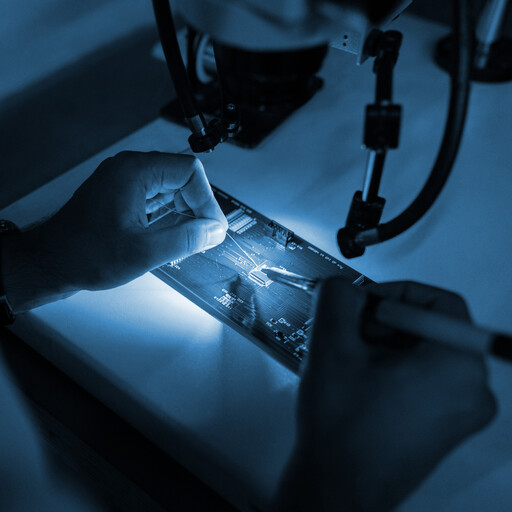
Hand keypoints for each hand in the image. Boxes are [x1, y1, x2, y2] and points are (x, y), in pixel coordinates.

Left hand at [2, 151, 227, 311]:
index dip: (207, 200)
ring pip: (171, 186)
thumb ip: (185, 239)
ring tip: (190, 237)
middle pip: (182, 176)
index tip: (212, 227)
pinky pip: (157, 196)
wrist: (51, 263)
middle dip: (198, 205)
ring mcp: (124, 181)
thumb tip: (214, 230)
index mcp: (134, 172)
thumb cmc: (84, 254)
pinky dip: (170, 213)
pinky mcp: (121, 194)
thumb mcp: (144, 251)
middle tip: (205, 234)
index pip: (189, 171)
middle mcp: (129, 169)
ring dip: (186, 210)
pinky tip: (173, 233)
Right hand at [276, 279, 495, 511]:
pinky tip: (359, 378)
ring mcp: (459, 413)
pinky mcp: (442, 425)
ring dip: (382, 345)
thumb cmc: (343, 433)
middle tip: (349, 330)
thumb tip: (342, 286)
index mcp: (458, 367)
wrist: (336, 488)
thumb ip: (336, 299)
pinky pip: (421, 377)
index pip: (438, 303)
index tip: (365, 302)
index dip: (395, 294)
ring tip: (349, 359)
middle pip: (429, 328)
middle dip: (383, 322)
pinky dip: (390, 367)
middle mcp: (471, 392)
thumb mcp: (332, 347)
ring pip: (421, 352)